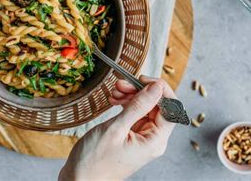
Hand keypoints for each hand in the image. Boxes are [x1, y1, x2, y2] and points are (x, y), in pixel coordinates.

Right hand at [60, 76, 175, 180]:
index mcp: (155, 141)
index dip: (160, 90)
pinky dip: (126, 105)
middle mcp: (153, 140)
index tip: (142, 79)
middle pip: (157, 106)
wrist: (78, 179)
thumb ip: (137, 106)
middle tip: (122, 84)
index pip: (171, 109)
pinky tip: (114, 100)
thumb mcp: (115, 129)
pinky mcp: (132, 137)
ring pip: (145, 108)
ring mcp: (143, 139)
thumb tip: (156, 88)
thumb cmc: (94, 161)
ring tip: (114, 91)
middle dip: (140, 91)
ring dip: (131, 96)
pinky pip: (135, 115)